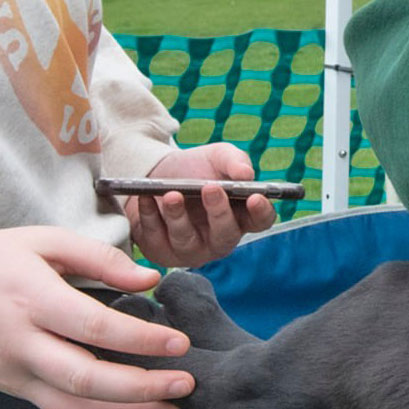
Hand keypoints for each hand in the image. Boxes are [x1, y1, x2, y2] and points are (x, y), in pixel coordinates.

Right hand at [0, 226, 194, 408]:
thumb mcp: (43, 240)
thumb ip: (99, 258)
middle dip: (141, 388)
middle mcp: (22, 344)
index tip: (180, 342)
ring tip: (172, 408)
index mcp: (32, 299)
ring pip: (74, 408)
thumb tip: (150, 278)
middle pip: (86, 380)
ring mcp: (15, 374)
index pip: (94, 326)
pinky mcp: (13, 389)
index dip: (140, 340)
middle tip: (186, 384)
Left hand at [127, 143, 275, 267]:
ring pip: (187, 240)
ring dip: (179, 217)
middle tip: (210, 188)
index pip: (260, 221)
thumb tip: (246, 175)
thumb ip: (235, 161)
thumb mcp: (217, 157)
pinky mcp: (162, 252)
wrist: (158, 174)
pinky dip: (150, 217)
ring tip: (172, 194)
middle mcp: (220, 238)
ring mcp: (191, 249)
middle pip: (225, 235)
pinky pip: (155, 239)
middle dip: (218, 212)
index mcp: (242, 216)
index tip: (255, 197)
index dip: (261, 212)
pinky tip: (146, 198)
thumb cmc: (197, 168)